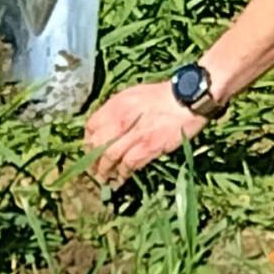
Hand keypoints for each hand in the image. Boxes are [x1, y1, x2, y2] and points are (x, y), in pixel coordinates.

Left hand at [84, 80, 206, 182]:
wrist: (186, 98)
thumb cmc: (163, 96)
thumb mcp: (135, 94)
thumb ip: (119, 109)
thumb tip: (108, 125)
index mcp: (117, 104)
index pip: (91, 125)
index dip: (88, 139)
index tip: (90, 148)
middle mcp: (121, 118)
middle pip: (96, 143)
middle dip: (92, 159)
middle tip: (94, 169)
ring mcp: (134, 134)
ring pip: (109, 157)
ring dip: (104, 171)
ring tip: (104, 178)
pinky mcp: (147, 147)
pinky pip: (128, 164)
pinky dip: (122, 174)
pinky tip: (121, 179)